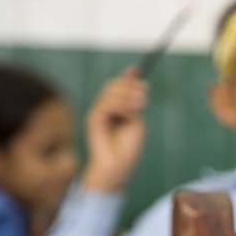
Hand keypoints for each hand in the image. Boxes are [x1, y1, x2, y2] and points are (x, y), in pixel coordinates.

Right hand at [82, 67, 147, 192]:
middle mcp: (105, 108)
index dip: (126, 77)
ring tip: (140, 104)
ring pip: (109, 93)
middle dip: (128, 86)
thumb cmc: (128, 149)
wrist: (117, 167)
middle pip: (112, 86)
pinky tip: (129, 112)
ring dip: (126, 96)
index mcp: (117, 108)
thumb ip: (136, 105)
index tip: (137, 69)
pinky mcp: (92, 120)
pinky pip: (104, 106)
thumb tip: (141, 84)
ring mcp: (97, 113)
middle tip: (143, 92)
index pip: (119, 87)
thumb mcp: (136, 122)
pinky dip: (118, 106)